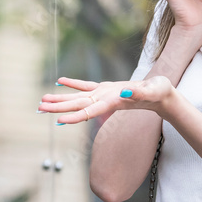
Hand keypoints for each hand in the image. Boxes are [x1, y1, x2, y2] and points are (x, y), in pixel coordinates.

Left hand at [38, 75, 174, 123]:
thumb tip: (123, 94)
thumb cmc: (161, 93)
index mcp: (114, 102)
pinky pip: (86, 86)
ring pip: (78, 97)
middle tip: (38, 108)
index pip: (90, 111)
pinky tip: (60, 81)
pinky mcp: (107, 88)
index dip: (74, 116)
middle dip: (58, 108)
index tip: (58, 120)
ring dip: (60, 98)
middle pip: (78, 106)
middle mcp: (105, 100)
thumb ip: (140, 93)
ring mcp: (104, 95)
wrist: (163, 97)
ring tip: (42, 100)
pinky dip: (72, 83)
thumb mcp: (154, 91)